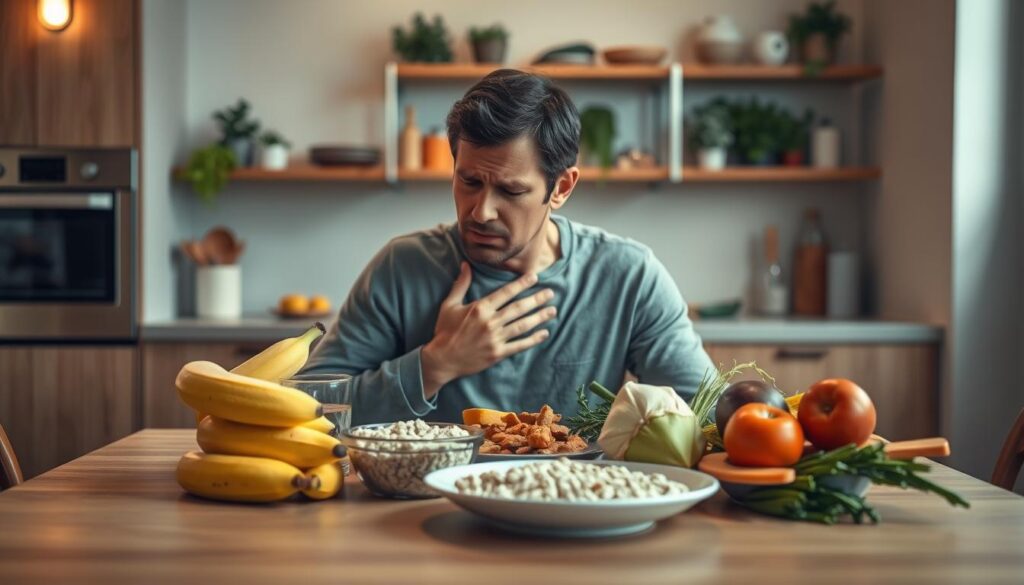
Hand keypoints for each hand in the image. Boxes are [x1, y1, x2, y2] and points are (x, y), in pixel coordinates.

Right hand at [421, 262, 556, 396]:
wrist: (442, 359)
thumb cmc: (445, 331)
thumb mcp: (449, 305)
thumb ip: (461, 284)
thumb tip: (465, 264)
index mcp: (480, 308)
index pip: (505, 293)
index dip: (521, 284)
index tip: (534, 277)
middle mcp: (490, 322)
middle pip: (518, 308)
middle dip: (537, 299)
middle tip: (551, 293)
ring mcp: (495, 339)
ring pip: (522, 325)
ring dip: (539, 317)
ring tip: (552, 310)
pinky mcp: (497, 354)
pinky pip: (519, 345)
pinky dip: (533, 339)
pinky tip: (545, 333)